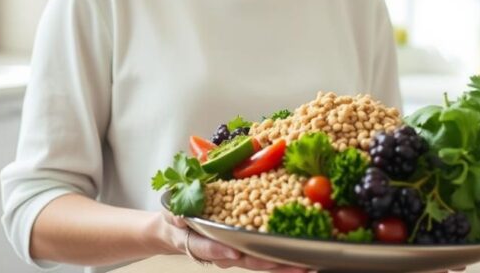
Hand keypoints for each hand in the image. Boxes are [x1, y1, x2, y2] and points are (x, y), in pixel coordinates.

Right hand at [162, 211, 314, 272]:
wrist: (179, 230)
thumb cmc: (177, 221)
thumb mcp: (171, 215)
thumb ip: (176, 216)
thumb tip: (179, 216)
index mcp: (200, 244)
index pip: (210, 249)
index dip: (220, 250)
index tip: (233, 252)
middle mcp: (222, 253)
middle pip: (246, 260)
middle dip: (270, 263)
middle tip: (293, 264)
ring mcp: (236, 253)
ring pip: (261, 261)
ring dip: (283, 265)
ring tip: (307, 265)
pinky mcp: (247, 249)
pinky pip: (266, 255)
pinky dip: (283, 256)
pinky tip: (303, 256)